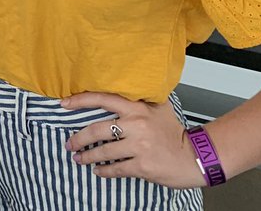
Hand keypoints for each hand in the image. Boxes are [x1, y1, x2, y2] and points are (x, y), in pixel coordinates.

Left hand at [62, 92, 204, 188]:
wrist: (196, 156)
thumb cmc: (174, 133)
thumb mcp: (157, 108)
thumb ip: (138, 99)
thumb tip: (116, 89)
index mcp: (137, 107)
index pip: (102, 98)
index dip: (80, 100)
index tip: (64, 104)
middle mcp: (136, 124)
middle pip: (97, 129)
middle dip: (79, 138)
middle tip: (69, 143)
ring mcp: (139, 146)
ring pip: (103, 151)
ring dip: (87, 156)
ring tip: (79, 158)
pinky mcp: (143, 165)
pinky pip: (116, 168)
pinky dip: (103, 171)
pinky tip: (98, 170)